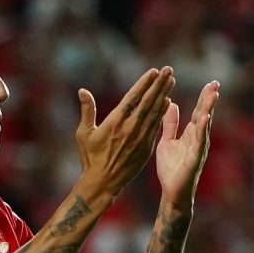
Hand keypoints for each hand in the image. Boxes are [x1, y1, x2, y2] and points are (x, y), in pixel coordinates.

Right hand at [74, 67, 176, 204]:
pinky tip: (167, 101)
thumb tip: (82, 90)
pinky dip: (162, 112)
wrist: (103, 182)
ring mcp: (140, 137)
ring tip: (171, 80)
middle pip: (148, 101)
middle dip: (159, 84)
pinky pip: (156, 125)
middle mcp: (130, 128)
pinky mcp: (146, 147)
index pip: (133, 97)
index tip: (153, 71)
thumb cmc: (90, 158)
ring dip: (164, 94)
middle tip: (168, 69)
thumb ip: (87, 111)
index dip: (144, 83)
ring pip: (155, 112)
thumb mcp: (84, 134)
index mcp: (115, 122)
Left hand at [156, 80, 219, 211]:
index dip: (204, 97)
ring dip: (209, 109)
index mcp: (190, 134)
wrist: (172, 193)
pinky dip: (203, 129)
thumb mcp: (166, 142)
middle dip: (210, 99)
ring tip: (214, 94)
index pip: (199, 112)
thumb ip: (170, 124)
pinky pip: (200, 142)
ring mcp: (198, 148)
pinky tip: (206, 118)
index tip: (210, 83)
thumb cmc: (170, 169)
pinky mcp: (195, 158)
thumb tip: (172, 104)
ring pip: (205, 125)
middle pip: (205, 114)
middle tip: (215, 82)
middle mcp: (197, 139)